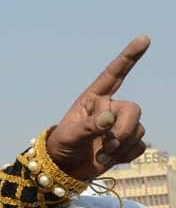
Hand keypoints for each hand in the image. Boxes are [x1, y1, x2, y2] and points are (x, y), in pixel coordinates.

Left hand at [46, 36, 148, 180]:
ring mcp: (120, 126)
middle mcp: (110, 109)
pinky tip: (108, 159)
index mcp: (93, 99)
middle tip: (107, 144)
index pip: (114, 74)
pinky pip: (139, 146)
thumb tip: (108, 119)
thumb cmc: (62, 145)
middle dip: (123, 129)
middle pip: (133, 109)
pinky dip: (125, 155)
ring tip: (101, 153)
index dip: (129, 56)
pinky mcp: (127, 143)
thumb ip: (88, 126)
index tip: (144, 39)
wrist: (65, 168)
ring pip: (138, 129)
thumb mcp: (69, 135)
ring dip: (121, 145)